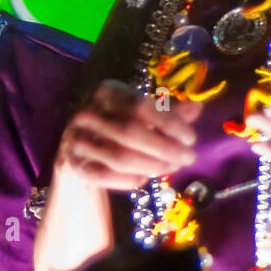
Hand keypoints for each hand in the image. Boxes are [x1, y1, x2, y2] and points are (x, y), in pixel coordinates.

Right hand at [34, 81, 199, 270]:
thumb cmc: (118, 125)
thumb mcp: (141, 113)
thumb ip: (167, 112)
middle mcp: (88, 112)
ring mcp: (77, 138)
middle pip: (130, 132)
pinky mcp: (74, 163)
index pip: (141, 106)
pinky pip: (107, 176)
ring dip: (152, 165)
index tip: (191, 139)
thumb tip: (197, 108)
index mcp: (107, 92)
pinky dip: (131, 179)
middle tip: (188, 158)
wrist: (78, 147)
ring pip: (120, 156)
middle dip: (164, 148)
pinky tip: (147, 177)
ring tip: (172, 167)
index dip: (169, 123)